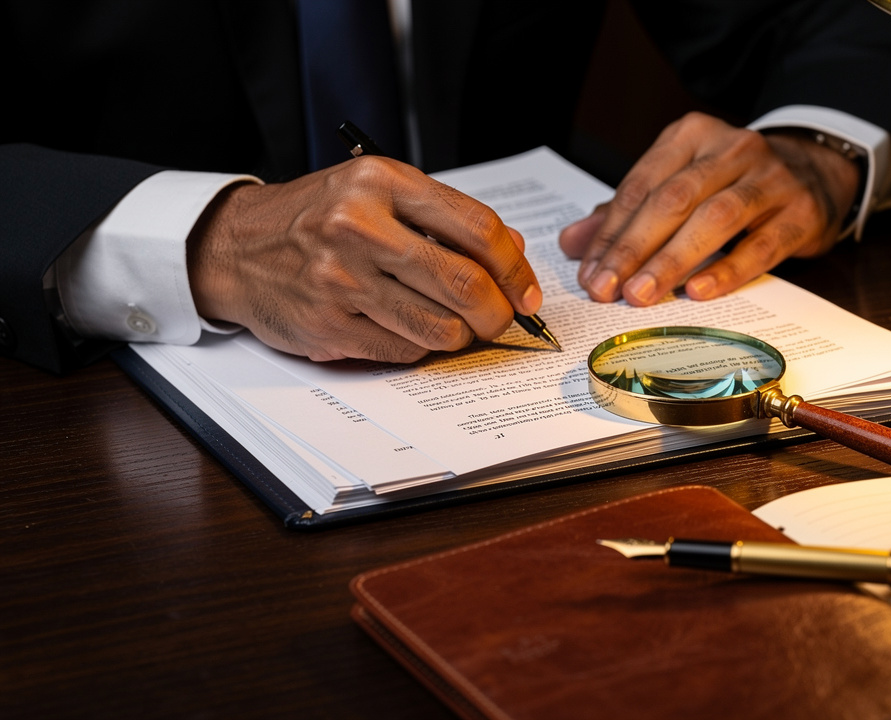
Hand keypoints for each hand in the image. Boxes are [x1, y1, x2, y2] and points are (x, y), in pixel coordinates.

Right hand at [187, 156, 542, 362]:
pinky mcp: (328, 325)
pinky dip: (423, 349)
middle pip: (465, 283)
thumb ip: (445, 217)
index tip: (527, 291)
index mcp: (381, 182)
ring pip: (440, 327)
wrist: (235, 247)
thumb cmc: (317, 216)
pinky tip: (416, 332)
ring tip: (461, 328)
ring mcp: (341, 280)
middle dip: (498, 312)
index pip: (477, 229)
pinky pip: (404, 351)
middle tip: (503, 319)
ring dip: (465, 337)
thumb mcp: (379, 192)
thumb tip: (513, 251)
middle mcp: (359, 227)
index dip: (515, 268)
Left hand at [559, 112, 860, 305]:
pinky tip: (699, 291)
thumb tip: (572, 243)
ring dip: (673, 260)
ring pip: (715, 218)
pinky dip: (728, 269)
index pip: (642, 185)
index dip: (611, 231)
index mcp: (691, 136)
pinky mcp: (801, 212)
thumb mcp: (681, 182)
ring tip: (642, 294)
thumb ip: (627, 212)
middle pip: (673, 199)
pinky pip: (761, 244)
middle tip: (606, 289)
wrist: (817, 170)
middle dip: (634, 247)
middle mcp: (731, 149)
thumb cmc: (734, 182)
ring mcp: (771, 179)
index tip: (589, 272)